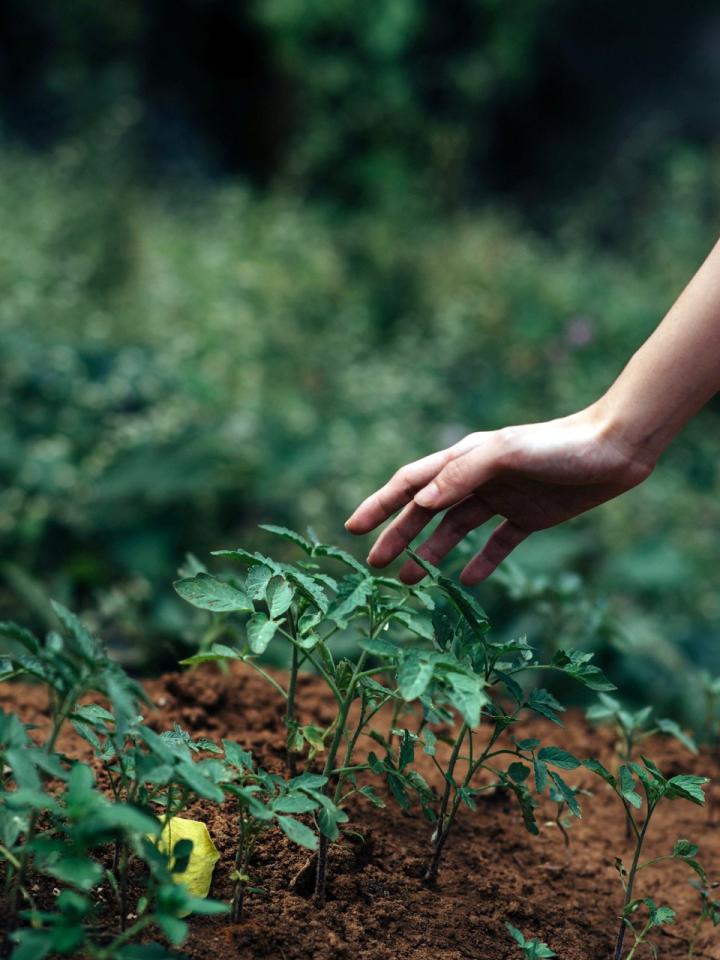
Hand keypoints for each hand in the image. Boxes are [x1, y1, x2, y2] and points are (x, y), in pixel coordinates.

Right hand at [345, 406, 653, 584]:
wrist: (615, 450)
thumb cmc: (559, 446)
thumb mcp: (507, 453)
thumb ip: (461, 474)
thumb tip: (420, 502)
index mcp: (465, 458)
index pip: (410, 483)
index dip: (380, 503)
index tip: (352, 528)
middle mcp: (477, 478)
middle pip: (426, 511)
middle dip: (398, 535)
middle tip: (374, 564)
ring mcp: (502, 498)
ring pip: (456, 529)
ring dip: (431, 553)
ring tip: (410, 581)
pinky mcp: (529, 517)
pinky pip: (497, 544)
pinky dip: (480, 561)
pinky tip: (467, 580)